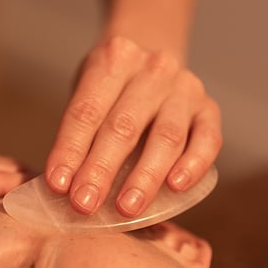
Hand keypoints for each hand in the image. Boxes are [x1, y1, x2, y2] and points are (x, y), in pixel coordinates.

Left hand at [45, 36, 221, 215]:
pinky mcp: (210, 109)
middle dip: (101, 169)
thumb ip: (78, 135)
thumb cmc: (112, 91)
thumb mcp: (89, 95)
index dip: (69, 150)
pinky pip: (207, 140)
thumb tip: (62, 187)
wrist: (153, 64)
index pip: (86, 111)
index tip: (58, 185)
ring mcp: (185, 87)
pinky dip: (193, 165)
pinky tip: (176, 187)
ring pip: (166, 136)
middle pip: (124, 125)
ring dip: (145, 177)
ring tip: (127, 208)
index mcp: (113, 59)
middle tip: (85, 204)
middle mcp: (153, 69)